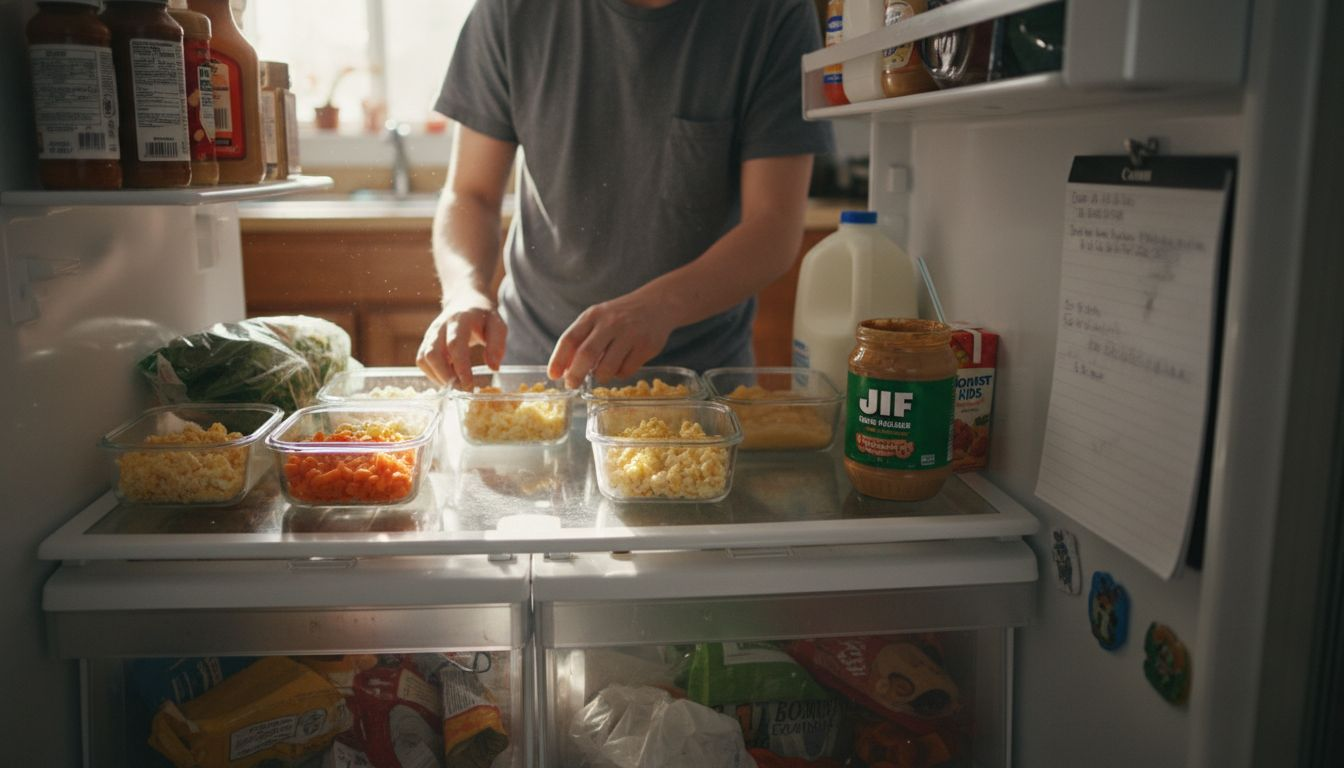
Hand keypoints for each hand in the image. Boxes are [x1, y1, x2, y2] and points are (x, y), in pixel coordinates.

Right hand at [417, 303, 506, 388]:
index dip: (461, 367)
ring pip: (424, 359)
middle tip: (462, 390)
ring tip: (456, 386)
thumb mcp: (497, 325)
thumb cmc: (483, 316)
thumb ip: (497, 345)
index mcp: (460, 319)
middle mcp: (441, 326)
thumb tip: (494, 368)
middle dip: (446, 376)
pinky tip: (448, 379)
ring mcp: (431, 334)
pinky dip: (432, 374)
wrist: (465, 300)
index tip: (469, 384)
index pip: (455, 344)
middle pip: (433, 354)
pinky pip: (422, 361)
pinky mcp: (426, 342)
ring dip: (438, 377)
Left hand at [548, 294, 675, 387]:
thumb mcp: (598, 318)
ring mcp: (630, 334)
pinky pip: (626, 371)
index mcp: (593, 316)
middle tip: (572, 385)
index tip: (553, 375)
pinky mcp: (646, 346)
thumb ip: (580, 339)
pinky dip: (619, 374)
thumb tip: (563, 368)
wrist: (657, 304)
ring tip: (601, 373)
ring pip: (607, 368)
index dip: (559, 359)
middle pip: (586, 354)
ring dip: (600, 376)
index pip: (570, 339)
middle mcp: (611, 323)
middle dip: (575, 374)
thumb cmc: (619, 316)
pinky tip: (621, 365)